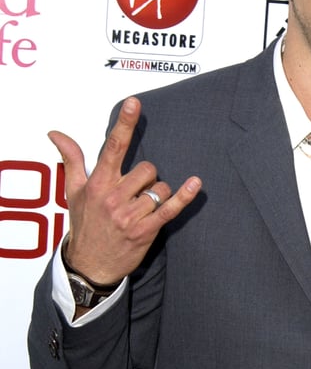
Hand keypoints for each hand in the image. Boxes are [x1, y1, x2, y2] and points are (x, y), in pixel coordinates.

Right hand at [51, 97, 201, 286]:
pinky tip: (195, 184)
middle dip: (147, 176)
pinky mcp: (145, 231)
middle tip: (136, 192)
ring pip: (159, 189)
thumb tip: (56, 133)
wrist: (89, 265)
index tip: (134, 103)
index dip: (125, 124)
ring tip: (144, 206)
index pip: (113, 147)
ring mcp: (130, 215)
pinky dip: (184, 197)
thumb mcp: (72, 191)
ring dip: (158, 194)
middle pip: (147, 168)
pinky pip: (169, 209)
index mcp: (97, 184)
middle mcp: (113, 197)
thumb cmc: (84, 225)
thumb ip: (71, 159)